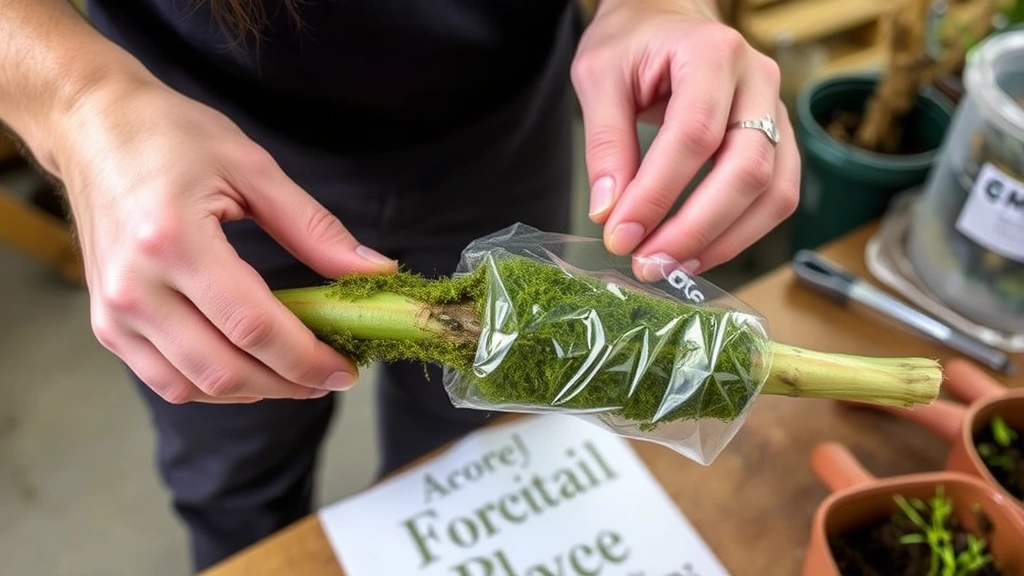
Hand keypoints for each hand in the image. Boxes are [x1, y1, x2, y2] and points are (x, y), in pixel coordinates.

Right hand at [54, 78, 396, 403]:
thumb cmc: (170, 137)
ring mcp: (113, 312)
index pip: (253, 325)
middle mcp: (134, 287)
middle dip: (289, 383)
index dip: (306, 358)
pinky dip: (215, 386)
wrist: (90, 128)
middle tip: (331, 375)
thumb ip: (315, 228)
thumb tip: (376, 271)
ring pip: (194, 387)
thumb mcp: (253, 168)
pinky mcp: (107, 324)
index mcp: (173, 241)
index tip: (346, 367)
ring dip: (255, 391)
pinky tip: (251, 367)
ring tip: (297, 373)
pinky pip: (166, 380)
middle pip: (225, 369)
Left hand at [571, 0, 799, 279]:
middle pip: (746, 169)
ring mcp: (776, 112)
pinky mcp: (778, 141)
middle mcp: (758, 80)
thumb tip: (608, 212)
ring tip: (671, 267)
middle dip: (695, 228)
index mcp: (712, 54)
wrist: (667, 19)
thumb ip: (604, 143)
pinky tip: (698, 253)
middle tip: (647, 263)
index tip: (620, 235)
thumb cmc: (633, 43)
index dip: (657, 194)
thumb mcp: (599, 77)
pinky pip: (777, 197)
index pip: (693, 135)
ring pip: (773, 191)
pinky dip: (741, 234)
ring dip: (723, 240)